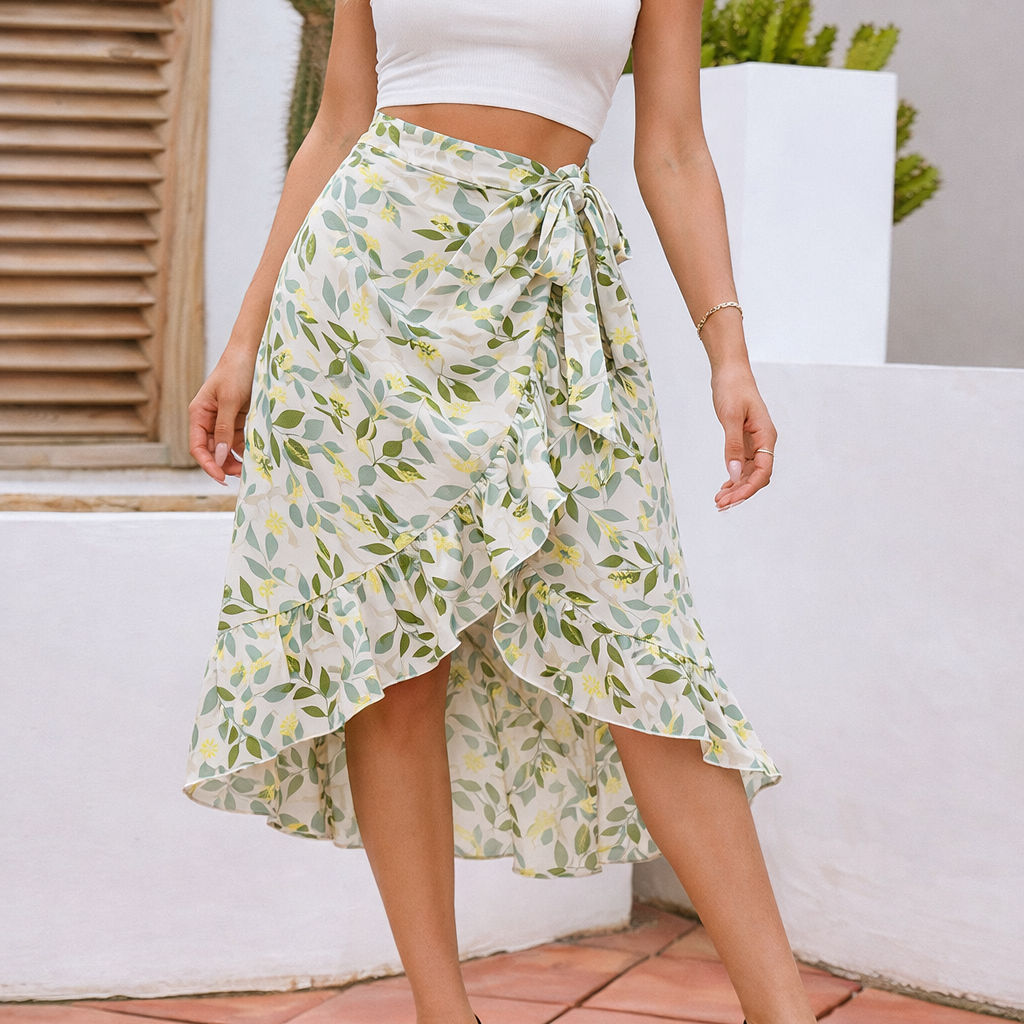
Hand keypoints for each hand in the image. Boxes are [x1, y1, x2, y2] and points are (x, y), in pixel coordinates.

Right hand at [188, 343, 257, 483]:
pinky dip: (246, 447)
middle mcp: (209, 418)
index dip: (208, 463)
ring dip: (236, 458)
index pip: (198, 446)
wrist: (253, 351)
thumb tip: (219, 456)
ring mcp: (225, 419)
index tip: (221, 477)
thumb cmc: (237, 371)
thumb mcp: (230, 400)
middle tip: (241, 474)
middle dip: (224, 464)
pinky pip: (240, 438)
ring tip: (250, 467)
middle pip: (213, 450)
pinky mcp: (240, 417)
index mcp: (199, 413)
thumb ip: (224, 429)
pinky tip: (255, 453)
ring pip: (227, 447)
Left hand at [710, 363, 776, 510]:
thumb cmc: (733, 389)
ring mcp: (755, 442)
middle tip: (721, 504)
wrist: (731, 372)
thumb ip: (733, 446)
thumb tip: (735, 473)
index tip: (732, 499)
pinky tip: (724, 486)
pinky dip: (734, 477)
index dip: (749, 488)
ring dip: (736, 488)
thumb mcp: (731, 417)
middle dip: (741, 492)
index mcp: (766, 436)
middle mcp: (764, 442)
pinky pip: (743, 465)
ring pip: (750, 473)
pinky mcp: (745, 440)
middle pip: (757, 476)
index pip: (763, 471)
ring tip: (719, 500)